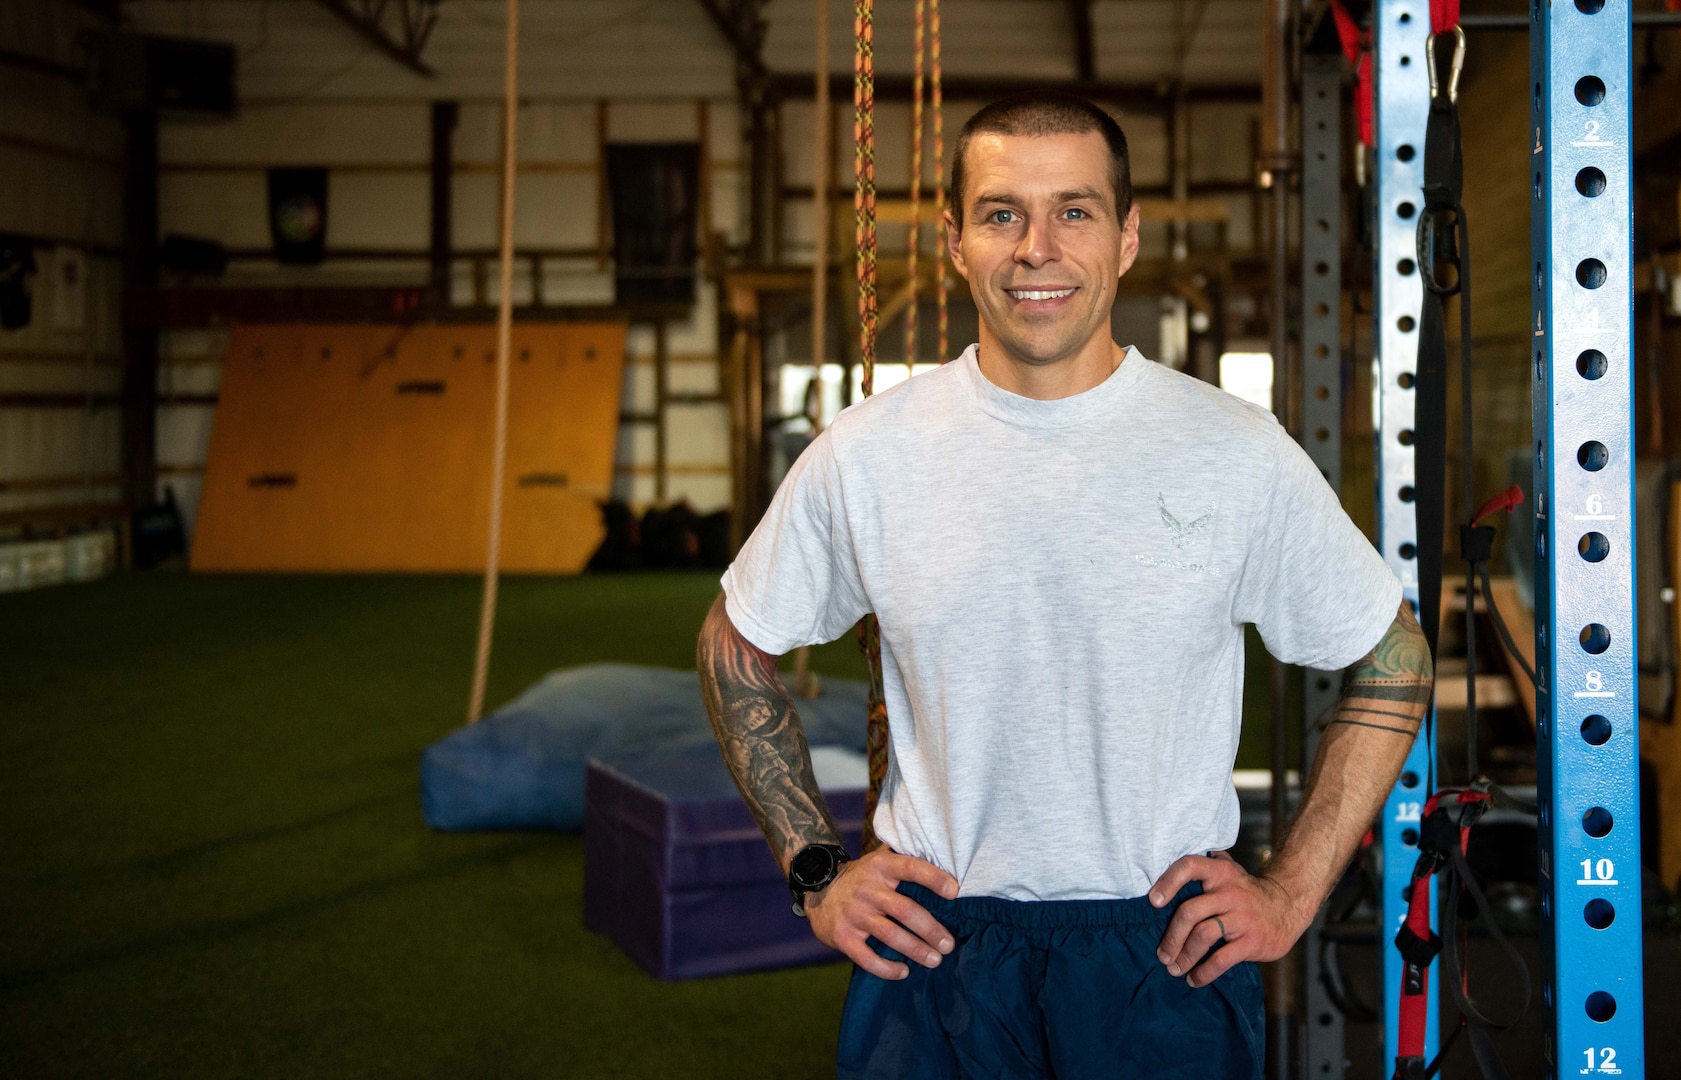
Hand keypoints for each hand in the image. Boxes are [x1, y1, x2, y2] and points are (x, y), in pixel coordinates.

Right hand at [804, 847, 959, 979]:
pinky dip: (887, 968)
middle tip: (948, 945)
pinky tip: (903, 971)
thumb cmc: (861, 878)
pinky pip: (867, 957)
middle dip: (931, 929)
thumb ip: (904, 862)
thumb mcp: (878, 861)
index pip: (911, 868)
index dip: (933, 878)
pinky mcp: (843, 936)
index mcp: (880, 867)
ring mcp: (854, 913)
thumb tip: (946, 864)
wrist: (818, 888)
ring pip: (890, 935)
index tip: (955, 892)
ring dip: (916, 950)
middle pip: (905, 910)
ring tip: (935, 960)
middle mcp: (867, 889)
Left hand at [1149, 851, 1311, 987]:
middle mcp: (1230, 892)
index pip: (1189, 866)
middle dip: (1171, 937)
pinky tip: (1194, 979)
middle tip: (1162, 955)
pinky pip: (1221, 959)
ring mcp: (1242, 917)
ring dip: (1184, 956)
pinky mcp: (1252, 941)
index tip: (1152, 901)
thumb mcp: (1230, 871)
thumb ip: (1205, 865)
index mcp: (1220, 872)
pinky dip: (1204, 972)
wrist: (1288, 906)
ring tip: (1174, 969)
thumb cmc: (1248, 891)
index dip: (1168, 882)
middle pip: (1190, 911)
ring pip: (1203, 935)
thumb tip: (1168, 859)